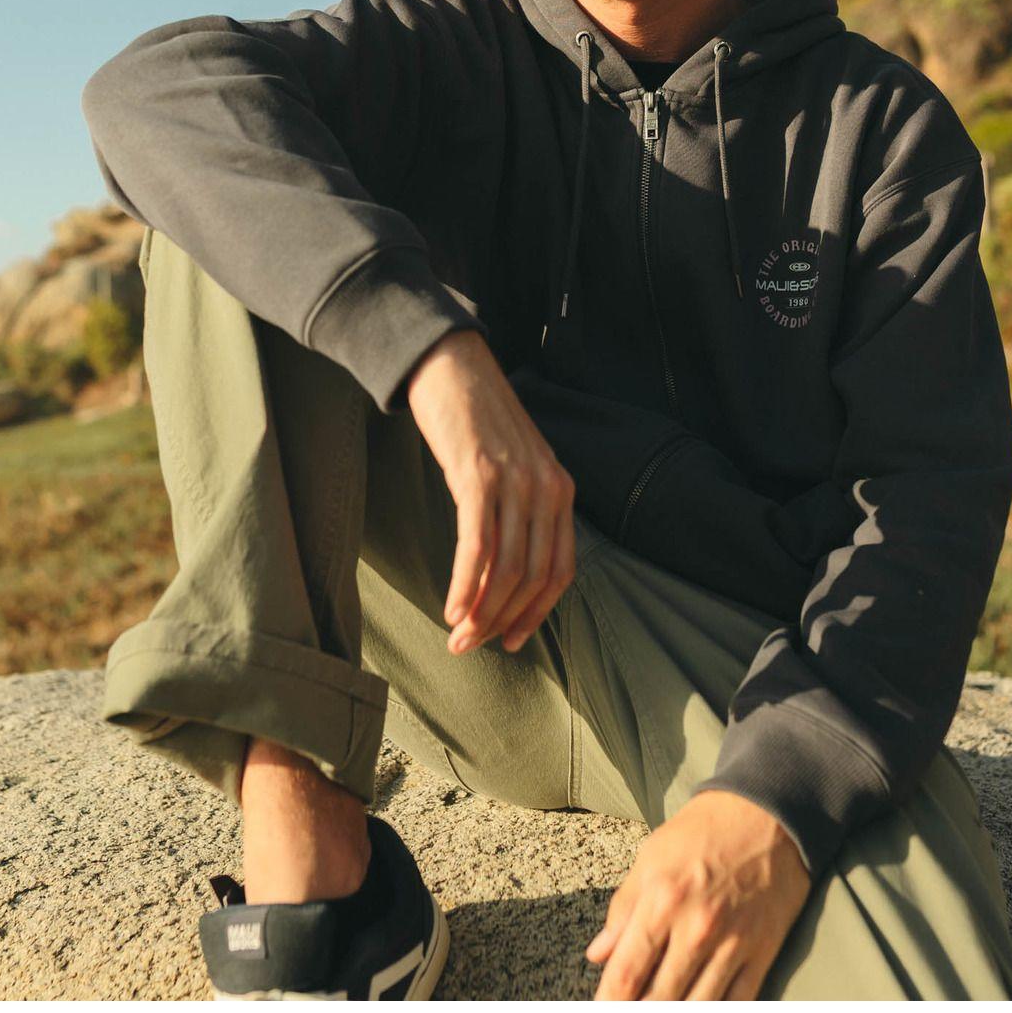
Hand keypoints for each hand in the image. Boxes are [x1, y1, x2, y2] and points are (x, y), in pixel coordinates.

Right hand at [406, 329, 576, 655]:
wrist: (451, 365)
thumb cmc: (478, 418)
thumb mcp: (515, 465)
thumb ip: (522, 508)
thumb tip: (505, 569)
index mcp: (560, 489)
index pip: (560, 569)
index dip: (536, 613)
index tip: (511, 640)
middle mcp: (546, 488)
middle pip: (533, 577)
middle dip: (502, 620)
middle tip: (471, 647)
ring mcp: (514, 482)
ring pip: (506, 568)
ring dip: (480, 612)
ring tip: (457, 638)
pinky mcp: (478, 477)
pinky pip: (478, 546)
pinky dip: (466, 585)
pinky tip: (451, 609)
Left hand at [585, 790, 810, 999]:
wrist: (769, 812)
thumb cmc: (704, 830)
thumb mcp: (651, 856)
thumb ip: (623, 908)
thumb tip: (598, 955)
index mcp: (662, 900)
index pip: (626, 974)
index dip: (608, 1006)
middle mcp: (697, 929)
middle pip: (659, 1002)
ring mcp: (733, 945)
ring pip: (697, 1010)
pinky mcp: (763, 952)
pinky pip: (737, 1005)